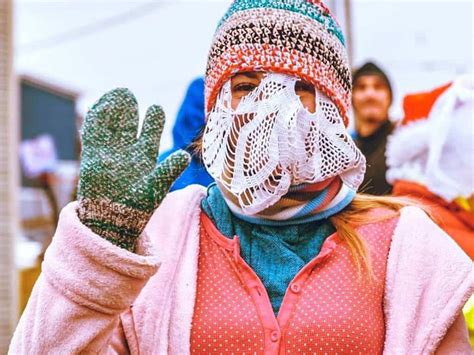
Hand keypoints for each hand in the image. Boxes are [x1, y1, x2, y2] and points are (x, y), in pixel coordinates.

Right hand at [77, 88, 189, 250]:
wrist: (113, 220)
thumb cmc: (138, 206)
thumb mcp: (156, 187)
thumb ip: (169, 170)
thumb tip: (185, 155)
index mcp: (145, 155)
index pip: (149, 131)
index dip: (152, 119)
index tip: (155, 107)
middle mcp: (127, 151)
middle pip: (128, 124)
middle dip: (128, 109)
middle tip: (128, 93)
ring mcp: (110, 152)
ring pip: (111, 125)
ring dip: (112, 110)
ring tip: (116, 94)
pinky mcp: (93, 155)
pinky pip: (93, 134)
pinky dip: (96, 120)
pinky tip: (99, 106)